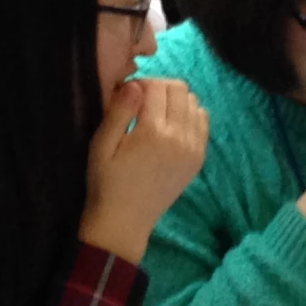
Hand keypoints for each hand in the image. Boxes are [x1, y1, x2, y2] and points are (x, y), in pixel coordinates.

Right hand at [80, 77, 207, 264]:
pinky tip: (172, 126)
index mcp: (153, 131)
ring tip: (156, 114)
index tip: (127, 97)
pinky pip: (203, 121)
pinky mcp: (198, 159)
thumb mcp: (102, 144)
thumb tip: (135, 84)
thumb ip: (119, 111)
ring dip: (176, 100)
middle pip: (179, 89)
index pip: (157, 86)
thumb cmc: (107, 182)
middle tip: (141, 103)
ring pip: (194, 102)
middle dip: (160, 88)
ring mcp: (193, 148)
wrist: (124, 222)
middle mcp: (179, 136)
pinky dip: (190, 115)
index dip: (140, 84)